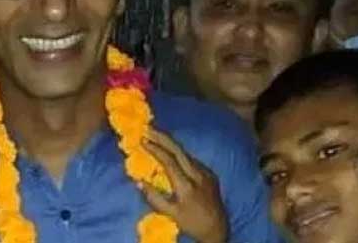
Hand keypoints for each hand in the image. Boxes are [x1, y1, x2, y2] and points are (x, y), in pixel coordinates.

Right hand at [140, 128, 227, 242]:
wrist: (218, 229)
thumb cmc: (192, 223)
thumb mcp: (171, 214)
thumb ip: (154, 197)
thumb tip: (138, 181)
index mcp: (186, 185)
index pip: (169, 161)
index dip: (155, 149)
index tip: (143, 141)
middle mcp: (198, 175)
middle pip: (179, 150)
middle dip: (163, 137)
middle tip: (148, 129)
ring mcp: (206, 173)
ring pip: (186, 153)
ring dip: (171, 143)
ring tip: (157, 136)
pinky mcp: (210, 174)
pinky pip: (192, 159)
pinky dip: (180, 153)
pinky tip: (172, 152)